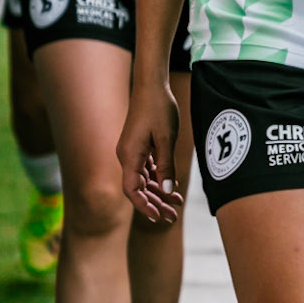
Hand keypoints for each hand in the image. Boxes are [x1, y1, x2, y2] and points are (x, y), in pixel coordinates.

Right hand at [118, 79, 183, 224]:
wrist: (152, 85)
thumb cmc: (159, 108)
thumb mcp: (167, 139)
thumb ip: (166, 166)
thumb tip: (167, 190)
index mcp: (130, 155)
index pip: (133, 190)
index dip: (145, 206)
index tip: (159, 217)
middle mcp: (126, 156)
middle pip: (139, 188)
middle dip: (155, 203)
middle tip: (173, 216)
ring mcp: (131, 151)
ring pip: (143, 180)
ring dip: (158, 192)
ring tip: (176, 203)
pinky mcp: (138, 146)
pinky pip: (146, 169)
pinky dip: (158, 178)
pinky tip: (172, 186)